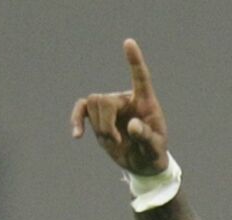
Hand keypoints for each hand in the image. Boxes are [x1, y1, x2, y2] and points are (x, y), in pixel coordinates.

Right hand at [71, 39, 168, 174]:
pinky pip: (81, 109)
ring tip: (113, 141)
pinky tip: (77, 135)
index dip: (134, 60)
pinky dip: (76, 119)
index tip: (128, 42)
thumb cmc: (153, 153)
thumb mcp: (155, 149)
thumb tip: (132, 125)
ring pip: (92, 104)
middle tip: (117, 140)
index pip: (140, 77)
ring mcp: (111, 108)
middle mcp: (126, 100)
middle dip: (105, 122)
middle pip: (104, 99)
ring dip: (99, 126)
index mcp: (145, 102)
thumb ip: (147, 137)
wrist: (143, 164)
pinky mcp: (98, 117)